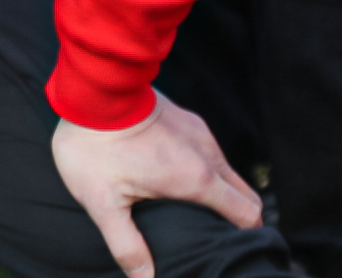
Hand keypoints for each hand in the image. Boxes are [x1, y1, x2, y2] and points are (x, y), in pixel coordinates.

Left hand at [52, 93, 261, 277]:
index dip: (249, 237)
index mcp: (196, 179)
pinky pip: (209, 152)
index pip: (247, 214)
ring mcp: (199, 133)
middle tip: (221, 239)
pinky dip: (207, 171)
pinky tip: (182, 181)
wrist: (91, 89)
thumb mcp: (104, 203)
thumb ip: (127, 246)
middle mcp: (207, 154)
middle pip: (244, 194)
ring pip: (227, 172)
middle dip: (241, 218)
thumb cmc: (94, 148)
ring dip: (222, 193)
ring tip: (202, 215)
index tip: (239, 253)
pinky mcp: (187, 119)